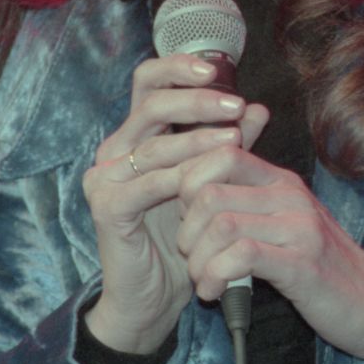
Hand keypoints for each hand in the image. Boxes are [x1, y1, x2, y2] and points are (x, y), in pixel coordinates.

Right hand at [81, 54, 269, 353]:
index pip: (149, 81)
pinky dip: (179, 177)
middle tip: (233, 106)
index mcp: (137, 134)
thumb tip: (257, 107)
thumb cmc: (183, 236)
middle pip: (151, 103)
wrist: (153, 296)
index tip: (215, 67)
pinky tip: (206, 178)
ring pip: (154, 144)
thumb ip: (228, 144)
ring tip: (234, 140)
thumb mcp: (212, 181)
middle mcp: (116, 149)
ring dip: (197, 139)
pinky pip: (148, 184)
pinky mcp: (106, 207)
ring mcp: (106, 177)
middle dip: (196, 100)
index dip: (178, 67)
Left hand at [175, 145, 363, 360]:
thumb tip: (195, 192)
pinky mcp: (302, 264)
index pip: (222, 153)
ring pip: (220, 224)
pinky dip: (215, 275)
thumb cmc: (320, 266)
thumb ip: (248, 203)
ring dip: (197, 259)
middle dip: (185, 231)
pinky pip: (242, 256)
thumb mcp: (285, 223)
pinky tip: (214, 291)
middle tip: (190, 258)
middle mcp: (290, 195)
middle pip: (209, 192)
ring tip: (202, 280)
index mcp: (282, 181)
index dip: (188, 184)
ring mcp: (299, 227)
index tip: (187, 221)